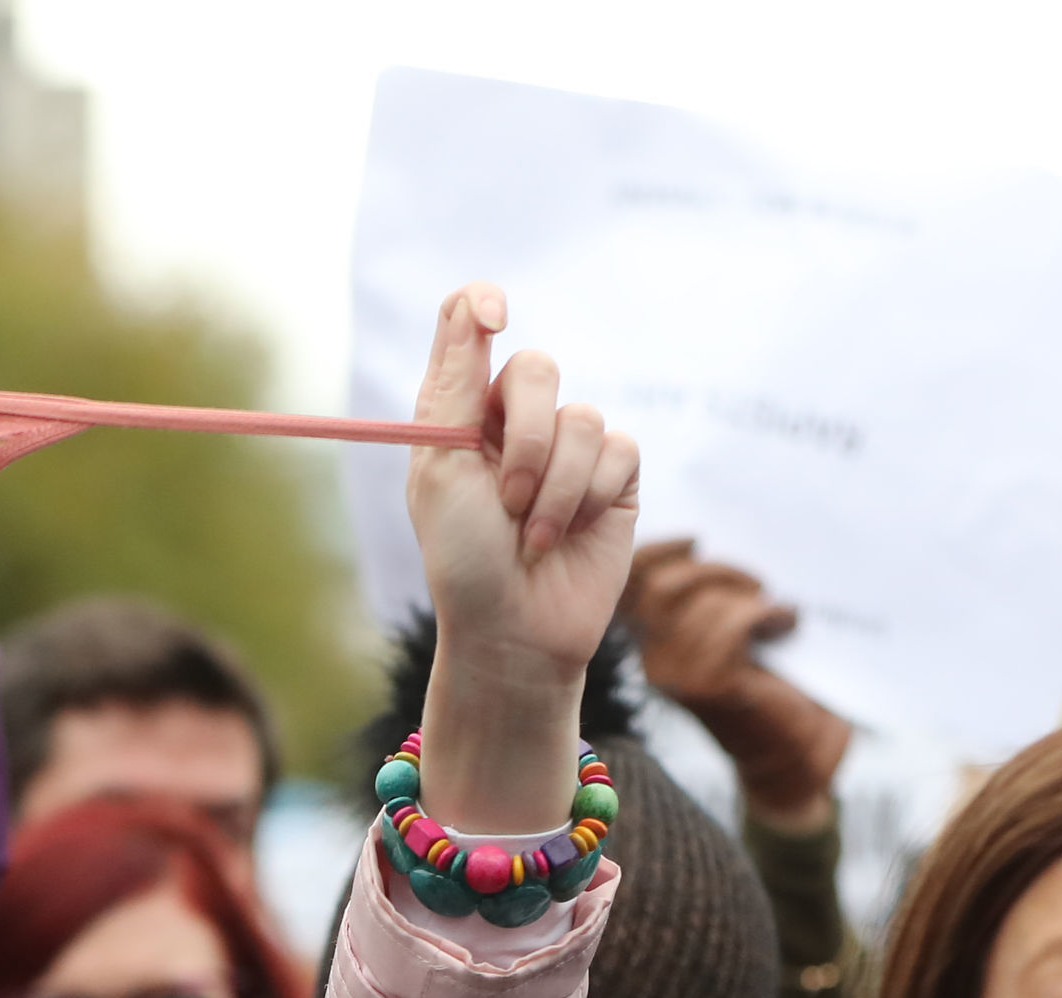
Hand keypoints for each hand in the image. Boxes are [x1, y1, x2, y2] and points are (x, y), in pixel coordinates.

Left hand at [403, 285, 639, 837]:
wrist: (513, 632)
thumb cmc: (463, 560)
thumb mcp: (443, 470)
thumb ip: (453, 383)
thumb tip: (470, 303)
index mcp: (462, 414)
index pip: (473, 329)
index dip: (483, 309)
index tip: (495, 314)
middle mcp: (517, 423)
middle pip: (537, 369)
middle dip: (525, 437)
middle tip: (507, 497)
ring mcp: (571, 450)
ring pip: (581, 419)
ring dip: (555, 485)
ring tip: (534, 536)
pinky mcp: (616, 479)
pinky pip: (618, 450)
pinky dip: (589, 497)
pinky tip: (569, 536)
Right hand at [621, 539, 848, 833]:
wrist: (800, 751)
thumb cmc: (777, 684)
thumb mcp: (737, 627)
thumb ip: (713, 594)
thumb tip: (709, 541)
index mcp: (657, 644)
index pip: (634, 587)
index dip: (657, 553)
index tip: (696, 538)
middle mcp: (656, 663)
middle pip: (664, 588)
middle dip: (714, 571)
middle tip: (757, 582)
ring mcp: (679, 677)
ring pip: (703, 605)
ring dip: (748, 598)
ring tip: (775, 611)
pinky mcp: (711, 686)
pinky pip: (731, 624)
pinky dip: (765, 614)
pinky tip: (785, 623)